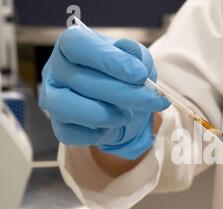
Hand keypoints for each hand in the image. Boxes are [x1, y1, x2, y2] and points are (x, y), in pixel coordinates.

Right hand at [39, 27, 169, 159]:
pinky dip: (96, 134)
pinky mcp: (60, 127)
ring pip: (64, 106)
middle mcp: (56, 70)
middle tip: (153, 101)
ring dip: (103, 114)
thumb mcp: (137, 61)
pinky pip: (69, 134)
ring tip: (127, 115)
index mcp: (72, 46)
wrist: (126, 106)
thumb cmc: (127, 77)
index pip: (76, 44)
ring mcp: (53, 99)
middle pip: (79, 79)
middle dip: (123, 93)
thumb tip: (129, 51)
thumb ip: (135, 54)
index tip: (140, 74)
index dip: (109, 59)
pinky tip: (113, 125)